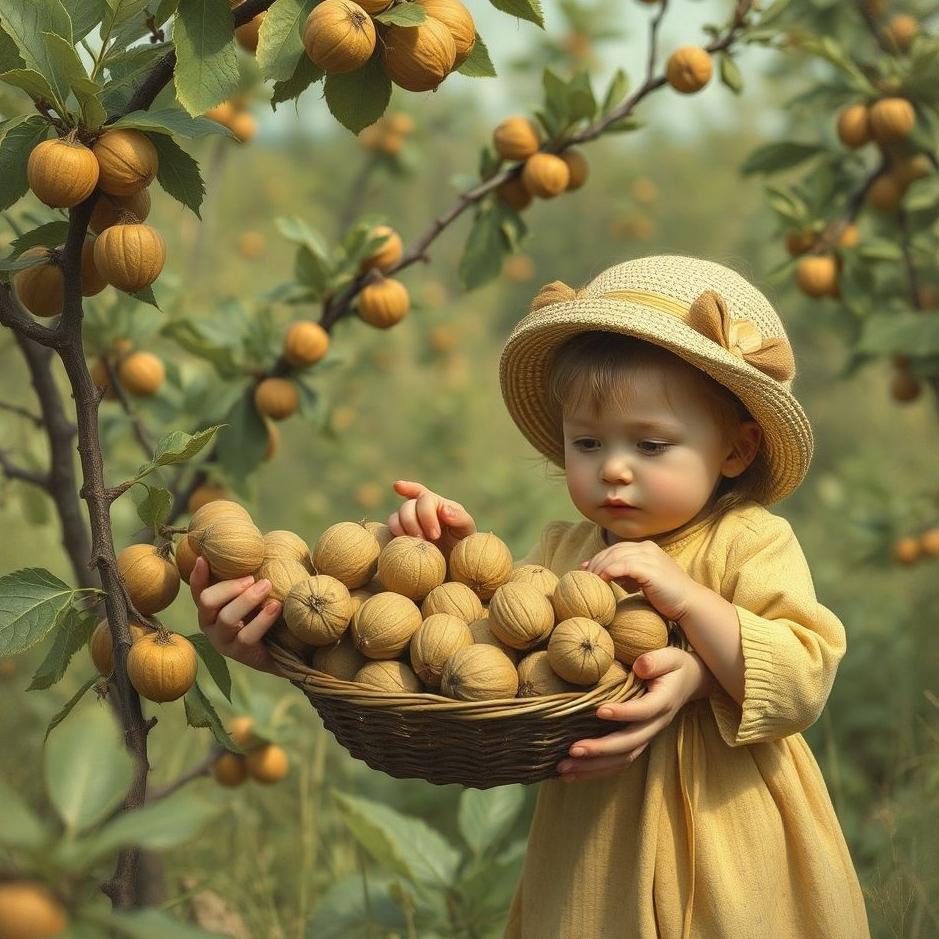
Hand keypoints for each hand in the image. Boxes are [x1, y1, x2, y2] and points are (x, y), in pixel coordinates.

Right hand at [190, 556, 280, 673]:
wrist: (285, 646)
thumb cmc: (265, 610)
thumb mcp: (255, 592)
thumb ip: (248, 576)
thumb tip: (256, 547)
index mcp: (210, 607)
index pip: (197, 590)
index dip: (198, 575)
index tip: (204, 558)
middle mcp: (210, 624)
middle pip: (207, 601)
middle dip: (229, 586)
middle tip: (252, 578)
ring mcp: (222, 641)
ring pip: (226, 618)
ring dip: (247, 599)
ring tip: (267, 586)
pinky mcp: (239, 654)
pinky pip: (247, 636)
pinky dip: (262, 619)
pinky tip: (275, 606)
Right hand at [388, 479, 476, 556]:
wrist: (452, 568)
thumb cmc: (462, 547)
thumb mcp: (467, 531)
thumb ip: (460, 518)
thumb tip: (443, 510)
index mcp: (436, 505)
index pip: (420, 492)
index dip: (408, 487)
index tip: (397, 486)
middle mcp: (419, 511)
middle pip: (411, 504)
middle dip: (422, 518)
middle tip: (434, 536)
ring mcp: (407, 524)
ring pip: (397, 515)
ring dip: (407, 525)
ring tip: (422, 541)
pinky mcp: (399, 537)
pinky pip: (392, 529)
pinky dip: (397, 533)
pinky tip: (407, 542)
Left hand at [556, 647, 705, 781]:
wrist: (689, 683)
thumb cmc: (674, 667)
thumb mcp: (670, 657)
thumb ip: (656, 661)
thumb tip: (640, 666)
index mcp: (663, 702)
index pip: (644, 711)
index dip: (624, 713)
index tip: (599, 711)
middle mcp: (655, 725)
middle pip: (630, 743)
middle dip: (601, 749)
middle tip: (573, 750)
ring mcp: (647, 736)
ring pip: (623, 759)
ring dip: (594, 767)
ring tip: (565, 769)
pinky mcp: (638, 742)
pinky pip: (619, 762)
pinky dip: (596, 770)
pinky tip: (573, 774)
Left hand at [579, 539, 699, 622]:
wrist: (690, 604)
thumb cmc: (667, 597)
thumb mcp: (643, 581)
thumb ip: (627, 574)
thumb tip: (603, 573)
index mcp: (647, 548)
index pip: (616, 549)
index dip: (599, 558)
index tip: (585, 569)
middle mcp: (647, 548)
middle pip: (613, 551)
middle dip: (596, 562)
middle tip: (584, 576)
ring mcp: (649, 557)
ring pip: (615, 557)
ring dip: (599, 568)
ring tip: (590, 581)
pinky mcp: (649, 569)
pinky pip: (623, 566)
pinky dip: (609, 572)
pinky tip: (601, 580)